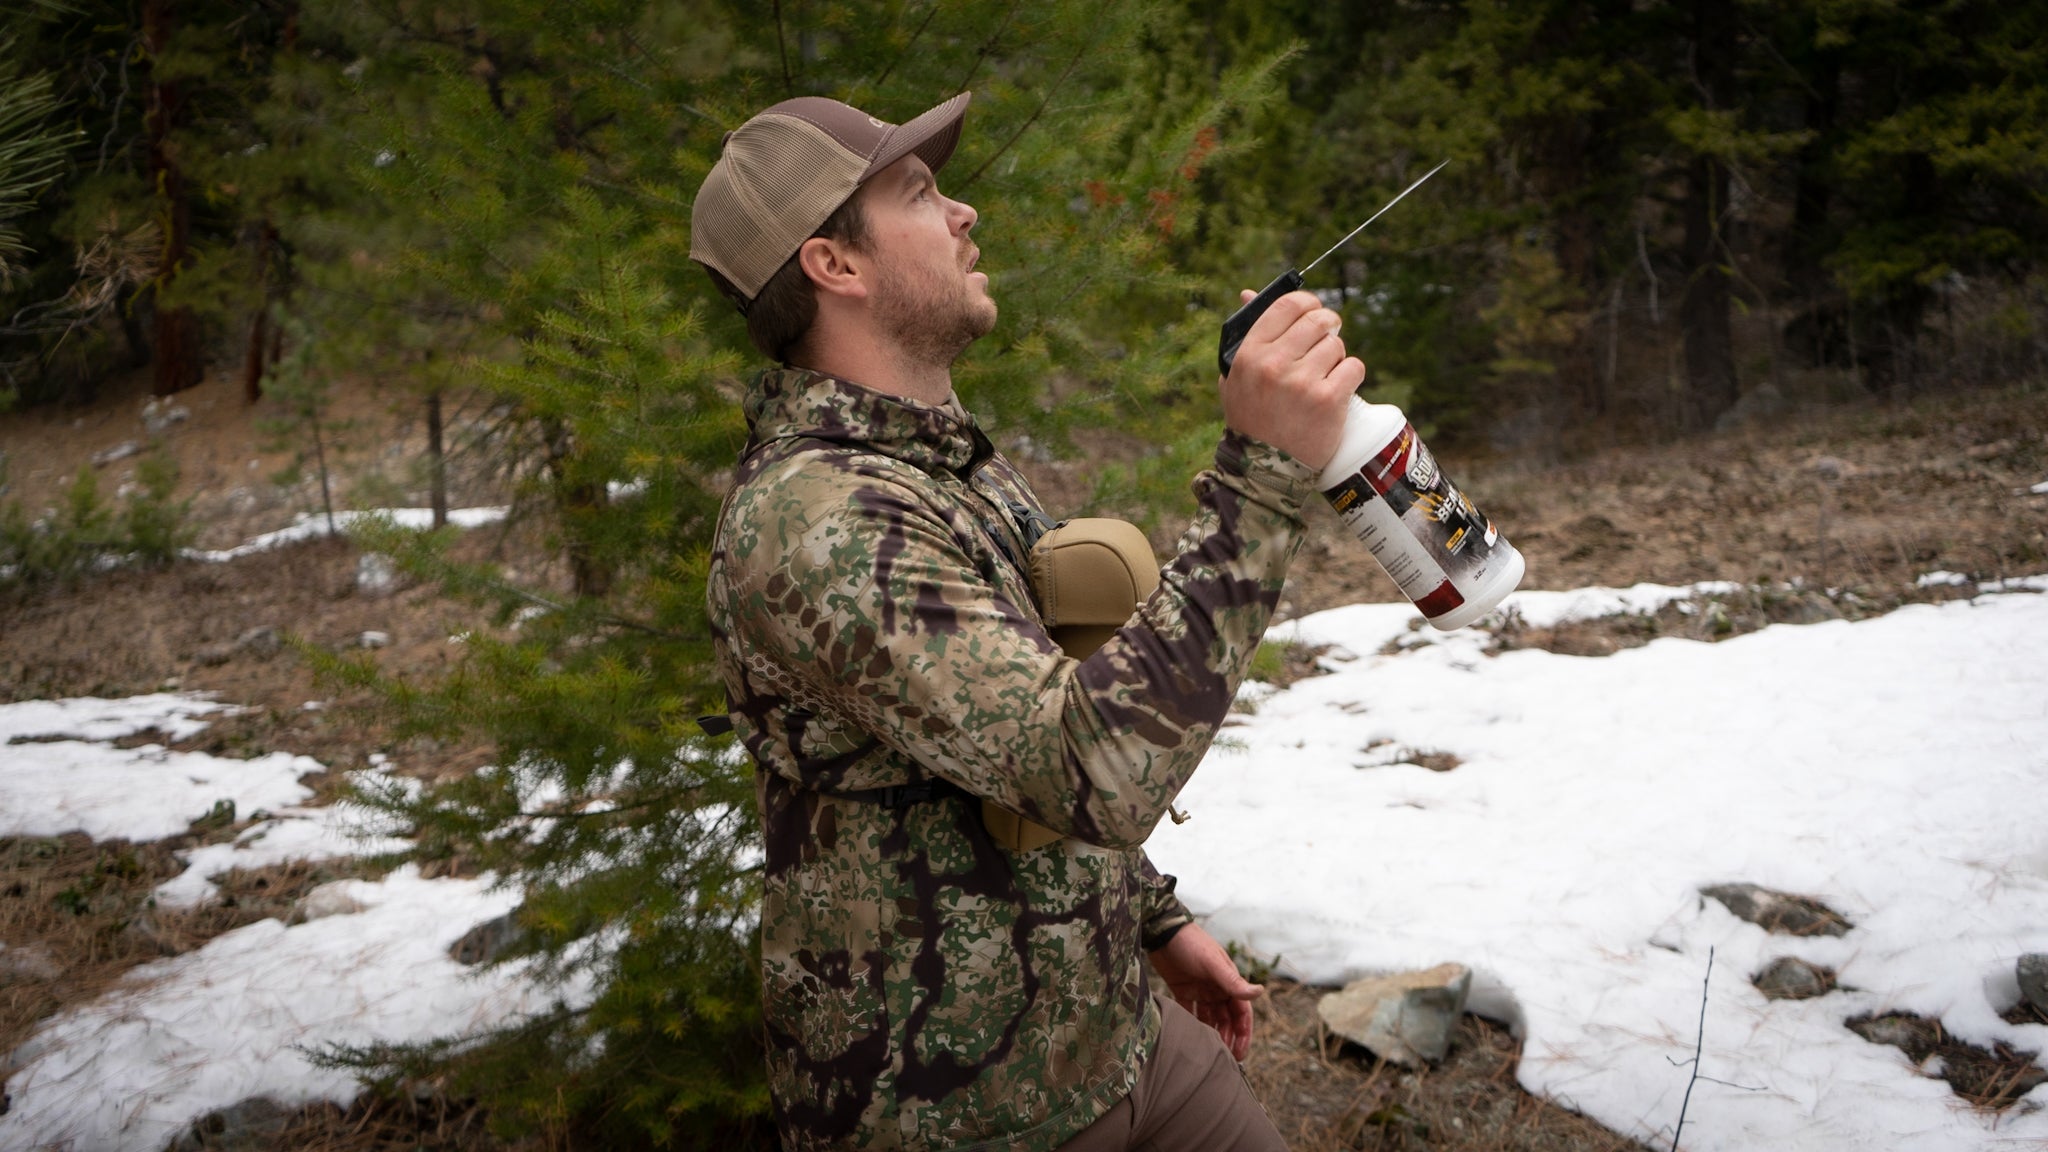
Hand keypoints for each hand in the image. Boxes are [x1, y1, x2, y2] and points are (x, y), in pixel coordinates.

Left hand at [1148, 922, 1261, 1060]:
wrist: (1162, 931)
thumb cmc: (1191, 944)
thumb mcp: (1213, 963)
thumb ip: (1233, 981)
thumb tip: (1259, 992)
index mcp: (1228, 981)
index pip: (1241, 1013)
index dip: (1243, 1034)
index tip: (1240, 1054)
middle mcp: (1216, 987)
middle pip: (1226, 1019)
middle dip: (1228, 1038)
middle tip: (1223, 1059)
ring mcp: (1200, 989)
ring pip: (1209, 1018)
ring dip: (1210, 1033)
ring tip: (1207, 1052)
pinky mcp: (1181, 989)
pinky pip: (1188, 1011)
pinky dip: (1190, 1023)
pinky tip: (1188, 1038)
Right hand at [1218, 288, 1364, 472]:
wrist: (1265, 469)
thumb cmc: (1251, 420)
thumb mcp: (1236, 377)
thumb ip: (1245, 336)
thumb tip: (1248, 293)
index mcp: (1250, 354)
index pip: (1287, 305)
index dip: (1307, 302)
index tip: (1313, 310)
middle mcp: (1274, 364)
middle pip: (1318, 321)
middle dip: (1329, 326)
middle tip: (1328, 339)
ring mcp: (1302, 382)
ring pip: (1337, 345)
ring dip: (1337, 358)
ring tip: (1324, 376)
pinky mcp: (1328, 400)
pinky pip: (1354, 367)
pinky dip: (1351, 376)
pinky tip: (1338, 389)